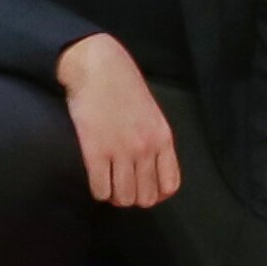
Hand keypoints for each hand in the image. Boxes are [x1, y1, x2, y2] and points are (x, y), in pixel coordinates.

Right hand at [59, 34, 180, 208]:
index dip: (157, 194)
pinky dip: (98, 191)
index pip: (170, 185)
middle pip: (146, 197)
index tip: (144, 188)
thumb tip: (149, 169)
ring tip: (108, 184)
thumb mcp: (151, 113)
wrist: (98, 67)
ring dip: (114, 197)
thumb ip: (154, 140)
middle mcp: (146, 148)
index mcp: (163, 138)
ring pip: (123, 198)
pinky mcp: (96, 151)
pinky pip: (100, 189)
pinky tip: (96, 178)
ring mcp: (121, 151)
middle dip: (133, 197)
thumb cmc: (123, 87)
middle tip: (122, 186)